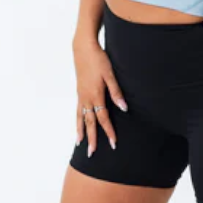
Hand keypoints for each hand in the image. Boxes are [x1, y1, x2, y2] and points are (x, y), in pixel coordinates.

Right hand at [73, 38, 127, 156]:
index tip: (113, 143)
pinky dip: (77, 121)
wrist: (83, 48)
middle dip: (92, 139)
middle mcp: (86, 98)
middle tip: (92, 154)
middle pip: (89, 123)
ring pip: (80, 118)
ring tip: (80, 144)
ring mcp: (81, 96)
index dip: (109, 131)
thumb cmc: (99, 60)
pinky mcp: (79, 92)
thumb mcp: (110, 74)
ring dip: (81, 132)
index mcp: (96, 95)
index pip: (103, 118)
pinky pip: (77, 111)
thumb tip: (124, 108)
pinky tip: (78, 125)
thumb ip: (116, 92)